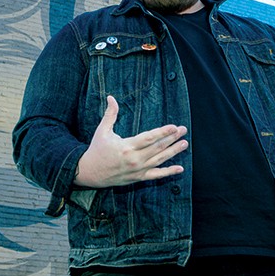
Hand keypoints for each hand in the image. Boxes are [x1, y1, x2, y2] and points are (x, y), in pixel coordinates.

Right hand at [74, 96, 188, 187]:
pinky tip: (180, 168)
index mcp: (126, 147)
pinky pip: (156, 175)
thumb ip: (110, 114)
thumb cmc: (97, 150)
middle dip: (172, 138)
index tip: (174, 127)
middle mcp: (134, 159)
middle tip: (183, 130)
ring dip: (173, 152)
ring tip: (184, 144)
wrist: (90, 172)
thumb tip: (111, 97)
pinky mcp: (138, 178)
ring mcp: (138, 170)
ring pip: (159, 160)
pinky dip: (168, 172)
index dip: (163, 132)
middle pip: (158, 148)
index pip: (149, 138)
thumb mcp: (102, 131)